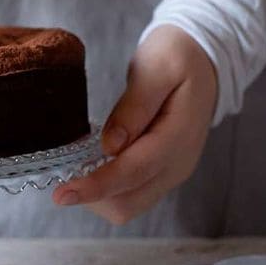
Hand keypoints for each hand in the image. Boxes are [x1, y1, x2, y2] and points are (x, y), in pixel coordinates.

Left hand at [53, 25, 217, 224]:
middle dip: (92, 195)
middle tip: (64, 167)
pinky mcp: (162, 174)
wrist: (204, 63)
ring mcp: (171, 173)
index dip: (96, 186)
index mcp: (179, 137)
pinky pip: (131, 195)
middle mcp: (177, 165)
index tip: (61, 194)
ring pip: (127, 206)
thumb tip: (110, 145)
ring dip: (97, 194)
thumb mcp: (156, 67)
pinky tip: (94, 162)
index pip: (134, 171)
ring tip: (78, 161)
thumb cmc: (178, 58)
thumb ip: (135, 106)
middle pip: (128, 203)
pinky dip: (107, 188)